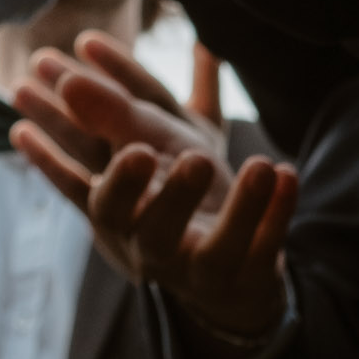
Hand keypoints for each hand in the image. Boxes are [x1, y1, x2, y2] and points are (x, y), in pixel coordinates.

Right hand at [12, 33, 295, 348]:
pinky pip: (265, 251)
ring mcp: (204, 268)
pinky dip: (277, 214)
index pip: (109, 201)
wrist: (222, 276)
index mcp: (125, 219)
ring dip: (241, 209)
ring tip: (260, 165)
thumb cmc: (174, 196)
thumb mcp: (145, 147)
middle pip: (156, 232)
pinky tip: (286, 173)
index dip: (122, 183)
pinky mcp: (248, 277)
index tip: (140, 150)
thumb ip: (116, 114)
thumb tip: (71, 81)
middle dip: (174, 198)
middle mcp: (158, 248)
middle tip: (198, 160)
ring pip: (216, 251)